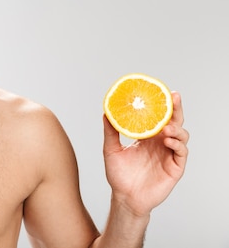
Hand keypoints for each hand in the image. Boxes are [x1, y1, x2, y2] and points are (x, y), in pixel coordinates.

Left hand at [102, 91, 188, 215]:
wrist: (124, 197)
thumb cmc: (119, 175)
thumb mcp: (111, 149)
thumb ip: (110, 132)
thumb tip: (106, 112)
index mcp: (148, 137)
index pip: (158, 117)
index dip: (162, 105)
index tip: (162, 91)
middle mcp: (160, 143)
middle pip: (174, 122)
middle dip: (176, 109)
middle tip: (174, 97)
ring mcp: (169, 154)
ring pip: (181, 135)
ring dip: (176, 128)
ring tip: (166, 127)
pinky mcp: (175, 167)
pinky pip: (181, 153)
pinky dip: (178, 144)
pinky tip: (168, 140)